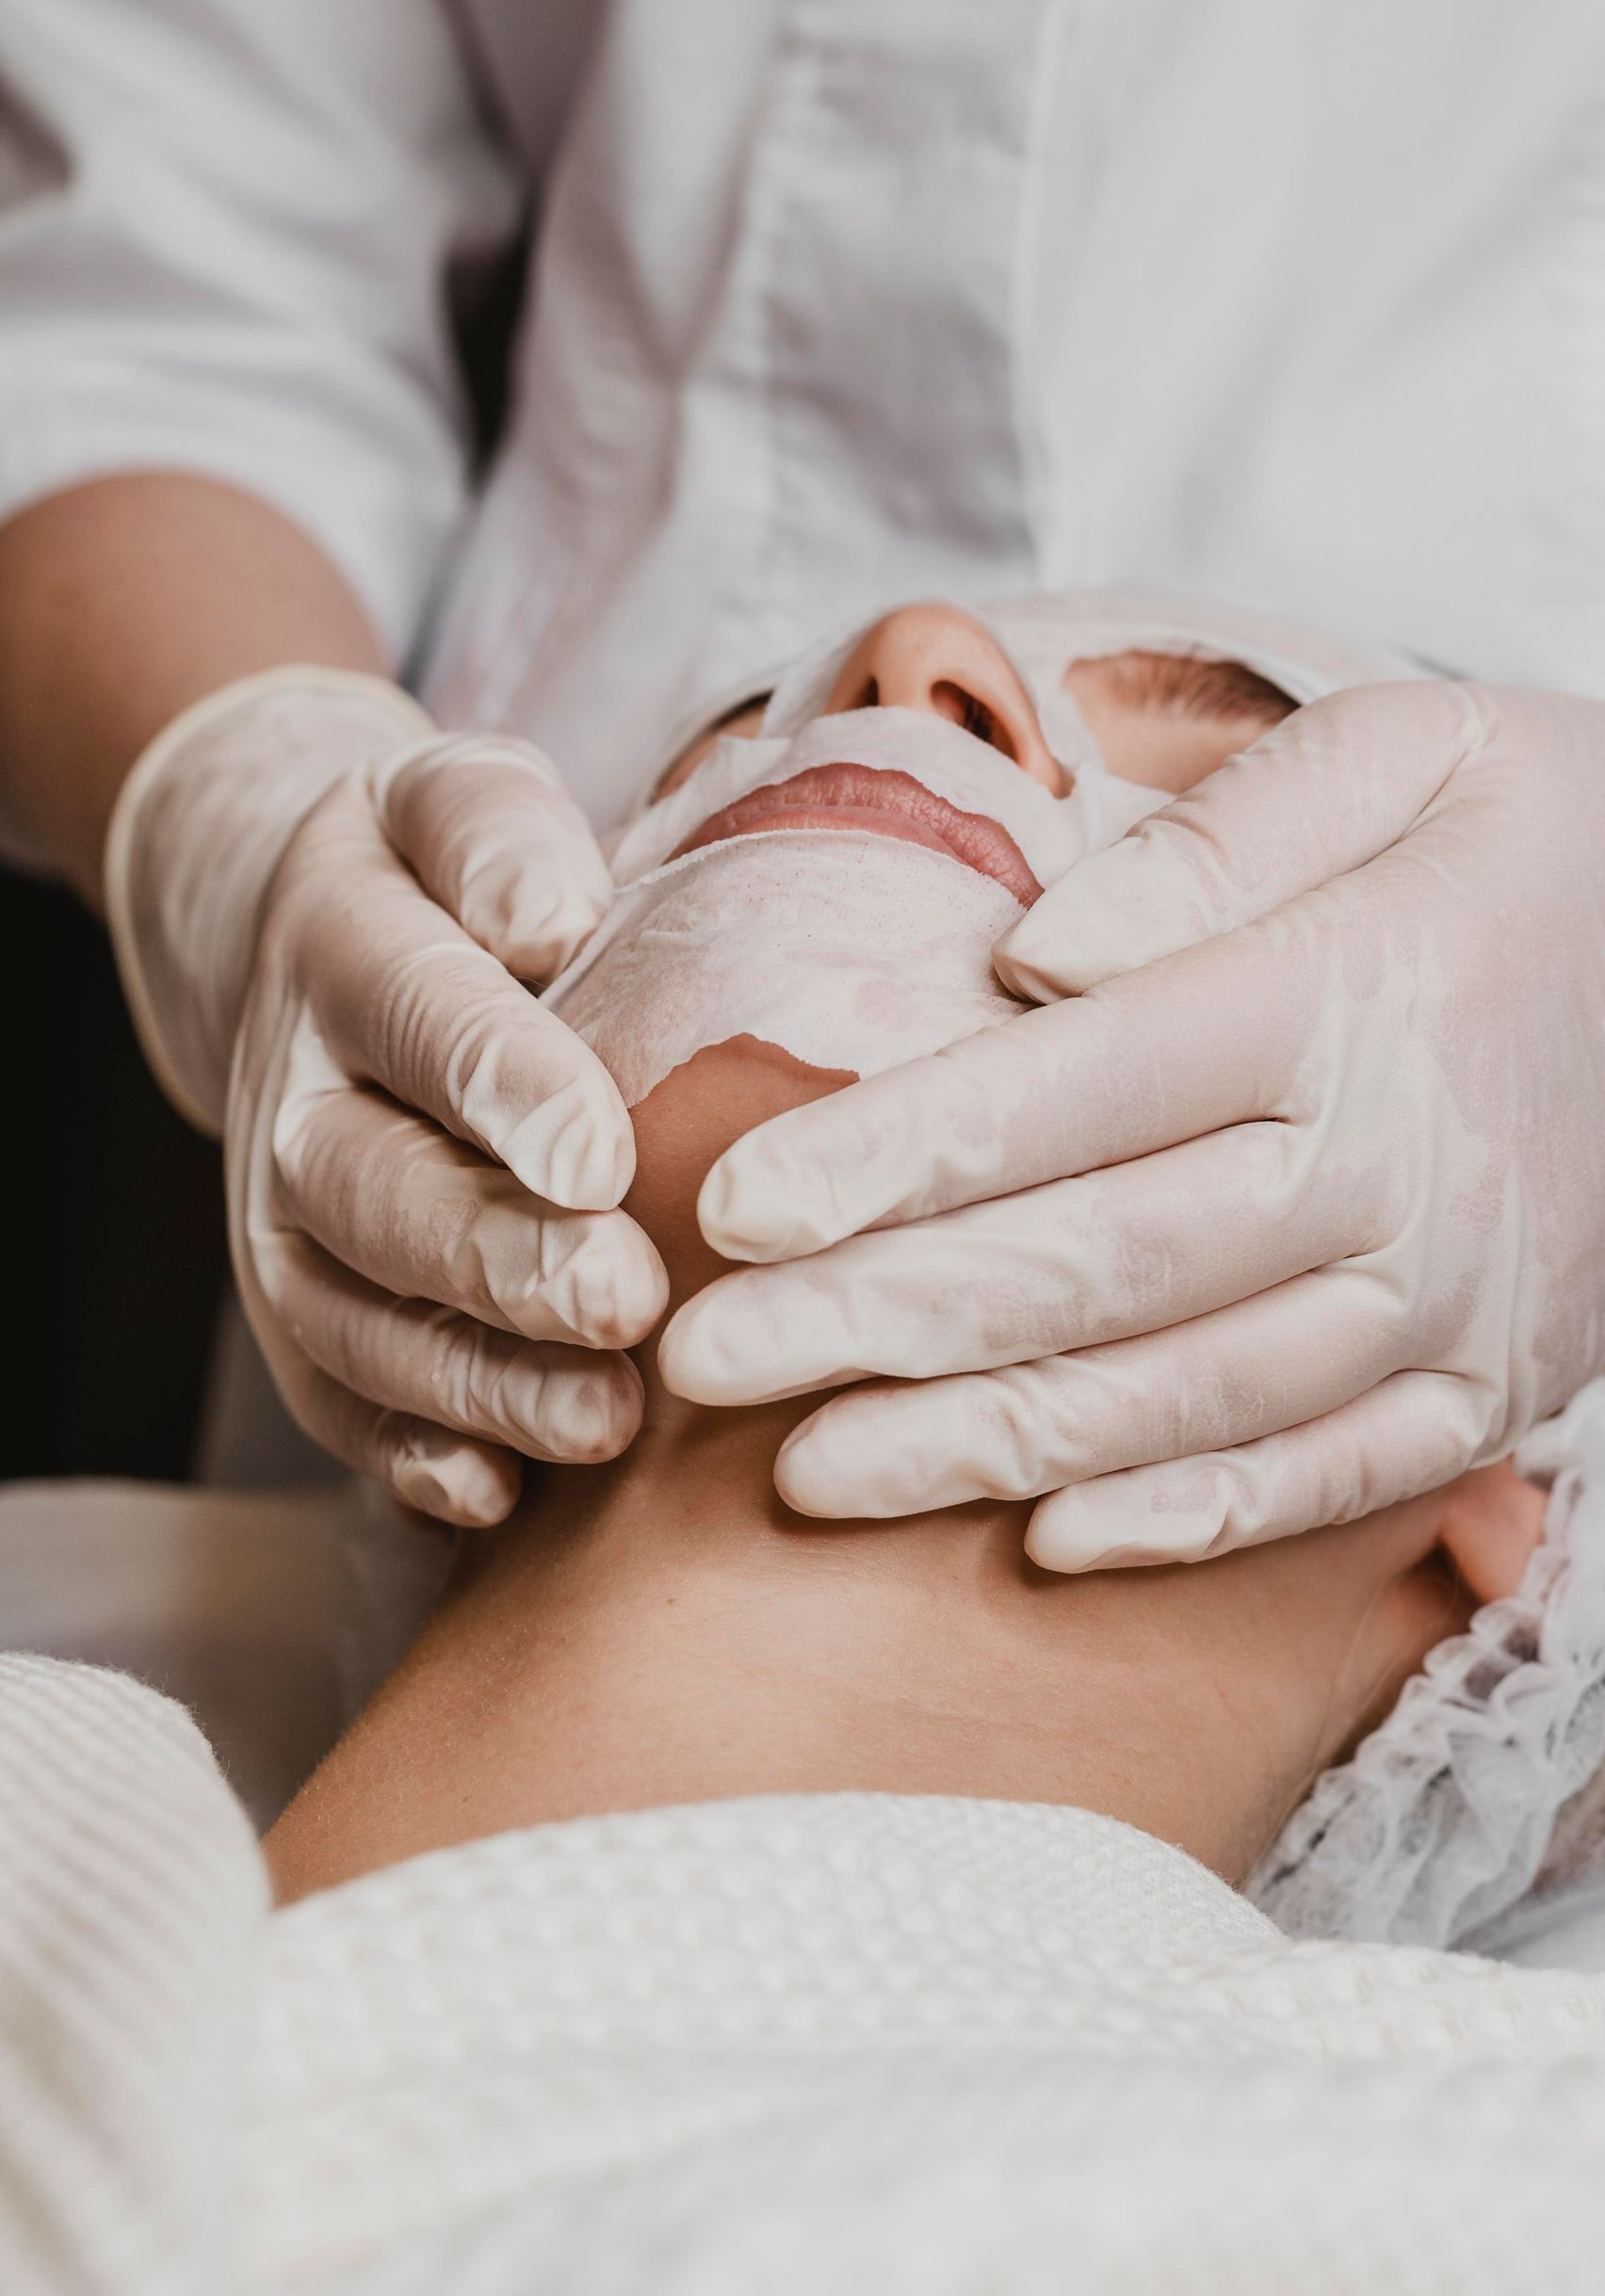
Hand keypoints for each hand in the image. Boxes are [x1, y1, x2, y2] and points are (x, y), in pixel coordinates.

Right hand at [108, 672, 662, 1524]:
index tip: (597, 1151)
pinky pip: (338, 1403)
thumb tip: (550, 915)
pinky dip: (411, 1458)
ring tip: (606, 1419)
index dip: (503, 1087)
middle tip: (627, 1298)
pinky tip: (501, 1495)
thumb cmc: (452, 880)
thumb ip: (501, 838)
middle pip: (377, 1192)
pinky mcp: (304, 1316)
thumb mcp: (465, 799)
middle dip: (501, 1260)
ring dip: (479, 1381)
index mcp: (344, 948)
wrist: (324, 950)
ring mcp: (286, 1220)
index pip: (416, 1016)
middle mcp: (295, 1098)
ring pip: (356, 1320)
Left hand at [660, 678, 1604, 1565]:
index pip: (1072, 1097)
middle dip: (874, 1328)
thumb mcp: (1400, 742)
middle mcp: (1399, 1169)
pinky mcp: (1497, 1386)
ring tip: (806, 1475)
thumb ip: (1210, 844)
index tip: (728, 1213)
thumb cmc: (1538, 822)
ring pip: (1178, 1400)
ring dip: (980, 1449)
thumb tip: (1025, 960)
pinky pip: (1319, 1483)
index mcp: (1346, 994)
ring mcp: (1457, 1301)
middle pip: (1092, 1270)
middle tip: (696, 1370)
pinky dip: (1178, 1520)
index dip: (887, 1162)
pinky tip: (1038, 1538)